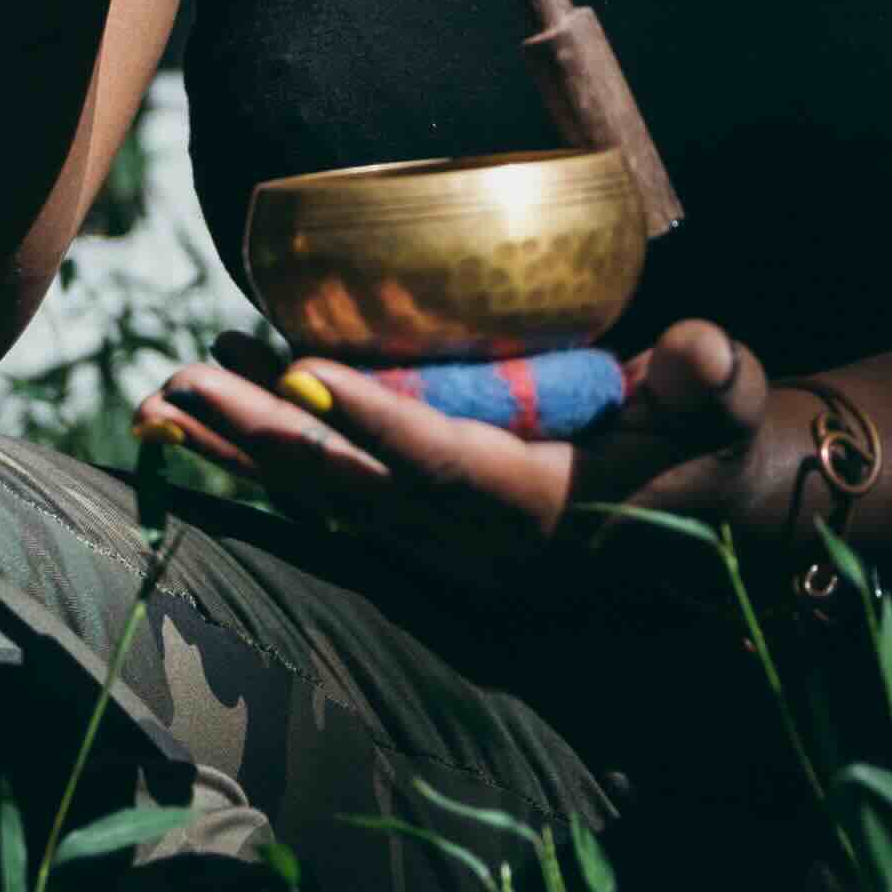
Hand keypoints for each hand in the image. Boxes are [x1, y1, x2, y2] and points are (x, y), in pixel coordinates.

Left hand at [137, 320, 788, 584]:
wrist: (705, 517)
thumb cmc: (710, 445)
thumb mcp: (728, 409)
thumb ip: (714, 380)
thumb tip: (700, 350)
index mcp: (540, 506)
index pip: (444, 462)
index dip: (374, 422)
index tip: (302, 373)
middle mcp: (471, 539)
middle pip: (350, 488)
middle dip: (262, 437)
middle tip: (184, 379)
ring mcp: (436, 542)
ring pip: (319, 497)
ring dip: (237, 449)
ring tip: (162, 396)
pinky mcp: (417, 527)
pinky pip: (323, 495)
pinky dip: (260, 457)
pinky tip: (205, 407)